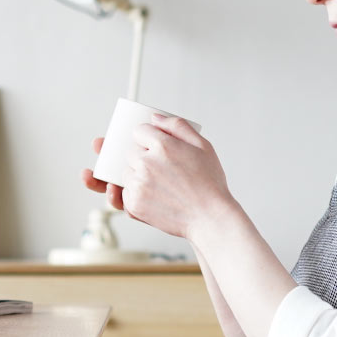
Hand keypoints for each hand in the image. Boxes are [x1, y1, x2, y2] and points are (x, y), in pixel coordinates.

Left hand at [81, 118, 231, 241]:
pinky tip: (157, 198)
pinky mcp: (134, 204)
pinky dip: (137, 196)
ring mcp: (138, 184)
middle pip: (130, 152)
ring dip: (138, 177)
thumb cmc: (210, 184)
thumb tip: (154, 118)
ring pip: (127, 173)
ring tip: (162, 187)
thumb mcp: (203, 146)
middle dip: (143, 159)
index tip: (159, 151)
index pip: (139, 131)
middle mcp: (146, 163)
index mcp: (162, 145)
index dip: (149, 140)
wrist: (210, 218)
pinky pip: (126, 194)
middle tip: (164, 172)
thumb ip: (177, 126)